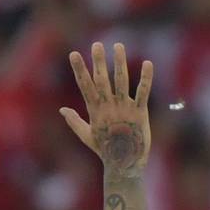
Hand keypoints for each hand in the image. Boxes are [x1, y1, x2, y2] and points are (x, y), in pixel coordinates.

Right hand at [61, 42, 152, 178]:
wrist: (124, 165)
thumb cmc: (105, 150)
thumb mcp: (87, 136)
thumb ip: (74, 121)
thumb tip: (61, 110)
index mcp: (95, 111)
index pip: (85, 85)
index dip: (79, 69)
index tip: (74, 53)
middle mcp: (108, 107)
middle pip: (102, 80)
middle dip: (98, 61)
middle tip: (96, 44)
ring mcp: (124, 109)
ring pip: (122, 81)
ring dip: (120, 62)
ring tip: (118, 45)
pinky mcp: (140, 112)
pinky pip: (143, 92)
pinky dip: (146, 78)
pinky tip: (148, 63)